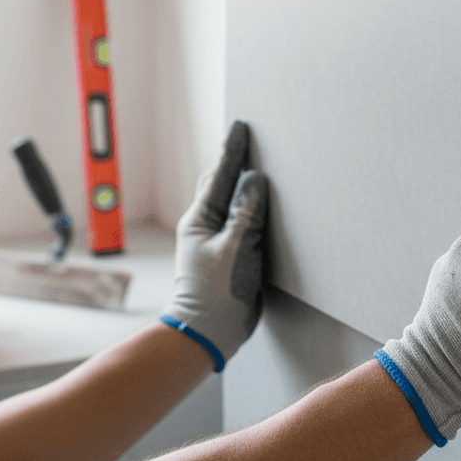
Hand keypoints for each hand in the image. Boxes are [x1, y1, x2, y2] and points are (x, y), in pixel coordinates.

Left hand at [161, 121, 268, 370]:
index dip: (232, 149)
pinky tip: (260, 203)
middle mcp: (205, 224)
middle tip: (247, 138)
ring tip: (255, 162)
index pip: (220, 175)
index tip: (240, 125)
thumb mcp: (235, 251)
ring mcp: (215, 239)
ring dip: (240, 182)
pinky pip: (239, 220)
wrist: (209, 334)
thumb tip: (255, 178)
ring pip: (229, 201)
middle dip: (233, 160)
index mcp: (200, 219)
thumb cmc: (217, 295)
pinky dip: (249, 206)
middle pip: (220, 183)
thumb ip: (246, 214)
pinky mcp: (228, 253)